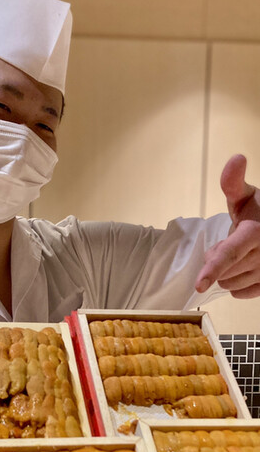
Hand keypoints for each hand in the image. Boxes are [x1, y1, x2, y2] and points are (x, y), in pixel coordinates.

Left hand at [195, 154, 259, 297]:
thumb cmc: (259, 211)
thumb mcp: (245, 195)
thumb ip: (233, 182)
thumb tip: (236, 158)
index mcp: (255, 232)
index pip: (230, 253)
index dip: (212, 269)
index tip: (199, 285)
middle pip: (225, 270)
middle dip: (217, 261)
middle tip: (227, 243)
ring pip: (230, 284)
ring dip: (226, 274)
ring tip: (238, 255)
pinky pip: (241, 294)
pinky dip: (236, 285)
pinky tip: (243, 269)